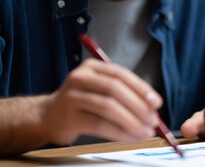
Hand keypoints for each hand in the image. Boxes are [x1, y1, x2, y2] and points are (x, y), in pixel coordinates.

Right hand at [39, 58, 162, 144]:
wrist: (47, 116)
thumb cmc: (81, 103)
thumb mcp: (98, 89)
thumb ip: (123, 93)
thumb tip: (152, 107)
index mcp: (92, 67)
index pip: (121, 74)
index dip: (141, 88)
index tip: (156, 102)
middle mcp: (80, 77)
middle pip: (115, 88)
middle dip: (138, 106)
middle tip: (153, 120)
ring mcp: (72, 96)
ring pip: (108, 107)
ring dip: (131, 121)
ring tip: (145, 132)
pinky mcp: (69, 117)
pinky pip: (100, 125)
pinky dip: (119, 133)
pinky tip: (130, 137)